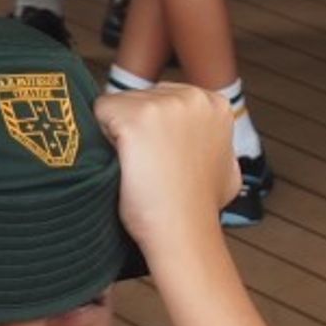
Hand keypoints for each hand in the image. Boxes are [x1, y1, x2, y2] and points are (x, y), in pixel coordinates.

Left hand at [95, 85, 241, 255]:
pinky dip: (99, 135)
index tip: (162, 157)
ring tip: (134, 166)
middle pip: (140, 98)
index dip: (154, 129)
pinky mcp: (134, 117)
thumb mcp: (226, 166)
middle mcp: (192, 96)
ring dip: (116, 132)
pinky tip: (119, 161)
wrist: (184, 229)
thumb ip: (215, 145)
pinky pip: (99, 112)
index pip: (164, 99)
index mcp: (215, 103)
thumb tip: (204, 145)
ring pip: (118, 105)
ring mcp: (163, 104)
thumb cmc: (199, 206)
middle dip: (135, 126)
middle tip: (146, 164)